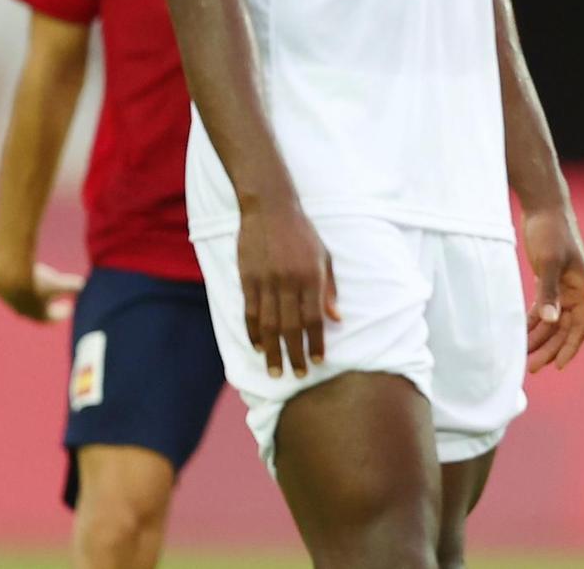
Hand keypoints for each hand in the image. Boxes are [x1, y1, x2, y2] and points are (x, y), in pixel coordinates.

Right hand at [0, 251, 83, 322]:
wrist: (8, 275)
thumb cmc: (36, 281)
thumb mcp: (58, 282)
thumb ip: (73, 285)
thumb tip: (83, 285)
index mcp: (39, 314)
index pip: (52, 318)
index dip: (62, 314)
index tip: (69, 309)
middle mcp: (24, 312)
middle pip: (38, 313)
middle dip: (48, 308)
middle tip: (55, 304)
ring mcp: (12, 303)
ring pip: (25, 303)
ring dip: (34, 298)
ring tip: (41, 290)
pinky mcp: (3, 292)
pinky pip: (15, 293)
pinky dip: (22, 289)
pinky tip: (26, 280)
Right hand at [237, 197, 339, 379]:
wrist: (270, 208)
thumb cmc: (302, 233)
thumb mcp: (323, 257)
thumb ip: (329, 289)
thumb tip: (336, 319)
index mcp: (311, 276)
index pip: (314, 317)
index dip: (316, 342)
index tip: (319, 362)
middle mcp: (289, 281)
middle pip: (291, 326)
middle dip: (295, 354)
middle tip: (298, 375)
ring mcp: (266, 280)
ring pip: (268, 324)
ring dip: (272, 350)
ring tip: (275, 370)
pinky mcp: (247, 279)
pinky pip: (250, 312)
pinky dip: (253, 332)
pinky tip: (258, 347)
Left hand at [522, 204, 583, 373]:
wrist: (544, 204)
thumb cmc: (550, 230)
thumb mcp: (548, 262)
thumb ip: (549, 292)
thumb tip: (549, 321)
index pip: (581, 326)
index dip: (570, 347)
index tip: (556, 366)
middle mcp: (577, 290)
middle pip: (565, 328)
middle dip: (550, 348)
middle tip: (530, 367)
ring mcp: (564, 285)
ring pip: (554, 320)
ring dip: (540, 337)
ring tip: (522, 354)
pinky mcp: (550, 279)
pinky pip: (545, 307)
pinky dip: (534, 321)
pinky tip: (521, 333)